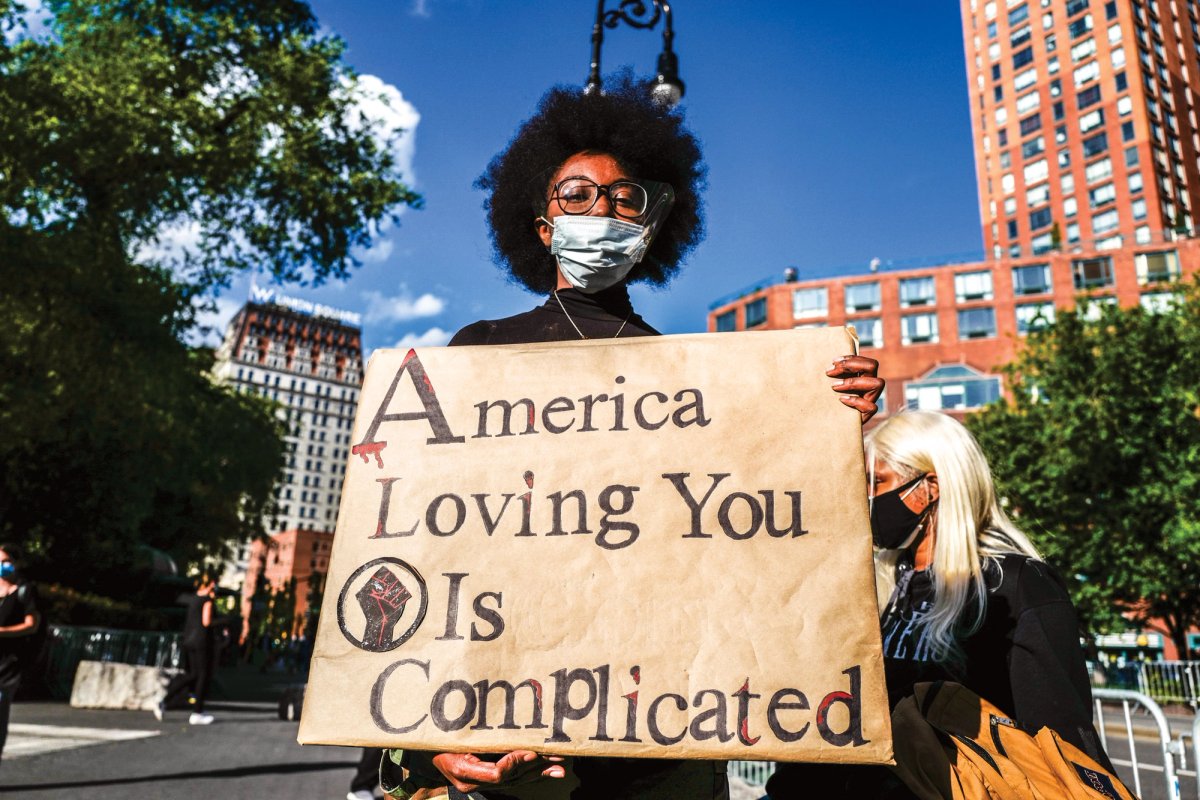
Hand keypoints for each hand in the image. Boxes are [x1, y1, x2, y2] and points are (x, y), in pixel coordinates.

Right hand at [431, 751, 564, 792]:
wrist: (426, 751)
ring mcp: (483, 780)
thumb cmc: (437, 746)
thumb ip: (475, 759)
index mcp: (466, 775)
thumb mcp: (451, 749)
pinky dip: (530, 772)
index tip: (530, 751)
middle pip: (513, 776)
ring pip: (517, 777)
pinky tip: (546, 770)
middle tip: (559, 760)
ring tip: (560, 768)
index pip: (498, 774)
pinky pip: (513, 776)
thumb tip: (499, 769)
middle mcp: (478, 780)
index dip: (515, 763)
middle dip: (537, 767)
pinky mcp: (488, 774)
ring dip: (540, 771)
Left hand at [827, 355, 884, 422]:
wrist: (829, 425)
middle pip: (873, 366)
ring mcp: (871, 399)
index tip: (833, 361)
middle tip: (830, 372)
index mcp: (863, 375)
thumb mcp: (828, 386)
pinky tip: (841, 400)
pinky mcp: (868, 414)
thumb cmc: (827, 401)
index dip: (851, 359)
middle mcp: (870, 385)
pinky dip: (856, 401)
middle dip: (852, 365)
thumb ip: (831, 374)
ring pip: (877, 383)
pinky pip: (872, 407)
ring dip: (854, 382)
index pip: (865, 361)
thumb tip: (822, 362)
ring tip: (834, 387)